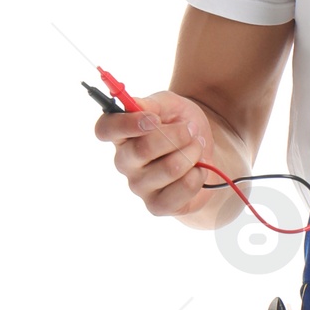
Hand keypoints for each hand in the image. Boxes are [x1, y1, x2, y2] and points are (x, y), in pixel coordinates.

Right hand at [95, 90, 216, 219]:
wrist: (204, 153)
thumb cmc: (180, 126)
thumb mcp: (170, 106)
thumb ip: (152, 104)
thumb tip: (134, 105)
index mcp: (121, 134)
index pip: (105, 129)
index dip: (126, 124)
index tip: (154, 119)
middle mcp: (124, 161)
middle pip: (142, 150)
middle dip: (176, 136)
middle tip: (191, 130)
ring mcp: (139, 186)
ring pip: (169, 169)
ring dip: (192, 153)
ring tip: (197, 147)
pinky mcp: (157, 205)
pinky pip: (182, 189)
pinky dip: (198, 175)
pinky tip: (198, 170)